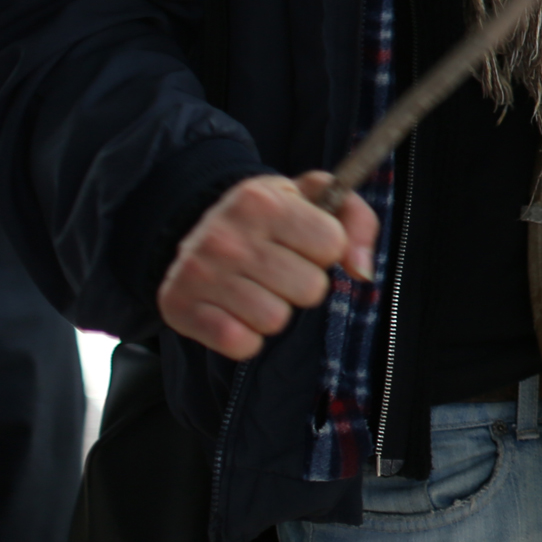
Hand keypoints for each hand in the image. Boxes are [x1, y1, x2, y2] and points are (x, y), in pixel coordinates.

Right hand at [157, 172, 378, 361]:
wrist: (193, 222)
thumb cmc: (271, 215)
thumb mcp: (317, 196)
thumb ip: (358, 222)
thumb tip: (362, 271)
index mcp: (264, 201)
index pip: (332, 244)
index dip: (327, 248)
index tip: (306, 241)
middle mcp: (227, 235)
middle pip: (311, 289)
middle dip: (304, 283)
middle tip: (282, 268)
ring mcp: (200, 273)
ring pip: (275, 320)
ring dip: (275, 310)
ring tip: (258, 287)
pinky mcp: (179, 307)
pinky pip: (240, 344)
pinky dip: (246, 337)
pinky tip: (236, 312)